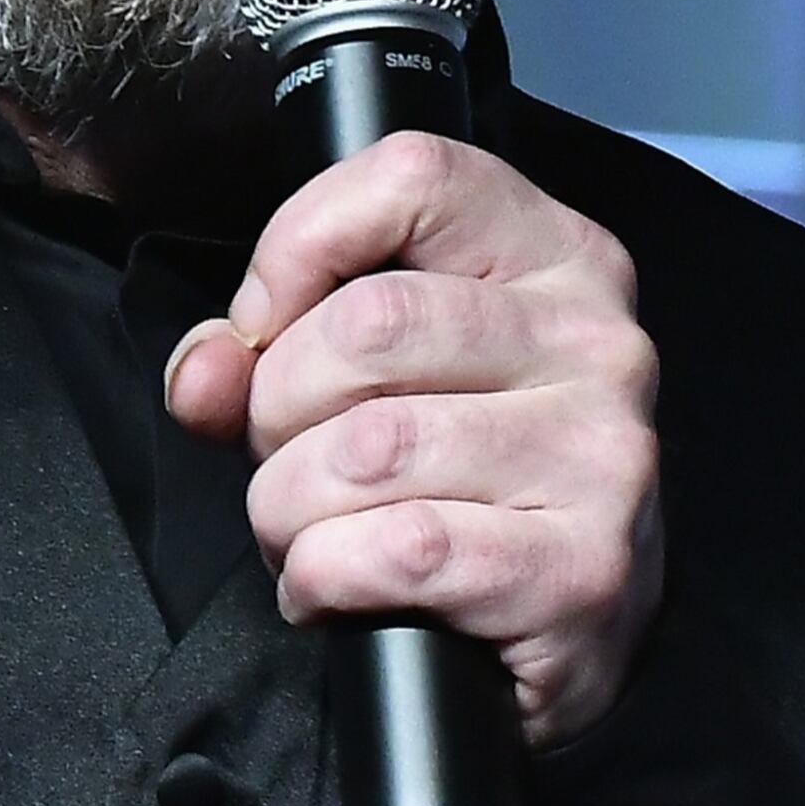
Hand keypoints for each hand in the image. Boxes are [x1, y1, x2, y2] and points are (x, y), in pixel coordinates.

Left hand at [163, 130, 660, 744]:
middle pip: (367, 325)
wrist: (571, 628)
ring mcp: (600, 455)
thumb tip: (203, 373)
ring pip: (368, 449)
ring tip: (307, 530)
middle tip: (284, 456)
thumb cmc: (460, 478)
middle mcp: (594, 342)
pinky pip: (399, 551)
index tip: (266, 324)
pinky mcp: (584, 570)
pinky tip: (337, 586)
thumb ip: (262, 350)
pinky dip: (325, 577)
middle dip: (276, 408)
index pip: (411, 177)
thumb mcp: (365, 376)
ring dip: (289, 508)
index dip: (298, 246)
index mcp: (552, 257)